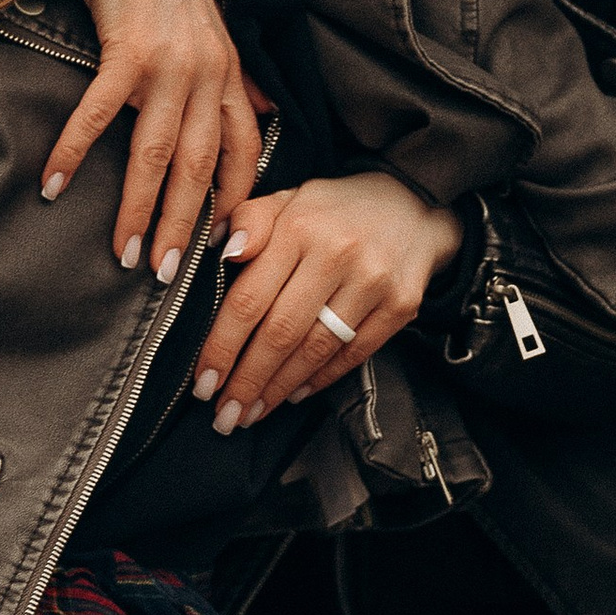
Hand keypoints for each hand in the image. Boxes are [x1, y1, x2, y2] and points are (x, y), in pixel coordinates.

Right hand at [44, 0, 268, 281]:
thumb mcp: (214, 30)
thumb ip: (240, 79)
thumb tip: (268, 115)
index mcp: (228, 74)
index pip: (244, 152)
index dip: (233, 201)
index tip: (217, 246)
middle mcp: (207, 74)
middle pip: (199, 167)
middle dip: (184, 227)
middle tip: (166, 275)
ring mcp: (168, 64)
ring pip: (156, 154)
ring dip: (138, 208)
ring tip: (124, 252)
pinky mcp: (127, 50)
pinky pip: (100, 114)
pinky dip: (76, 152)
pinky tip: (55, 184)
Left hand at [195, 174, 465, 430]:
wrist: (412, 202)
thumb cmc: (334, 210)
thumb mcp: (287, 199)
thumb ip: (249, 221)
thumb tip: (222, 251)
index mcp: (299, 226)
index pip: (249, 298)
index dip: (222, 347)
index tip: (204, 381)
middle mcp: (337, 254)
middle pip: (281, 332)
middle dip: (247, 381)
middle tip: (225, 415)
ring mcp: (373, 281)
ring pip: (316, 350)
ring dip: (279, 388)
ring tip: (253, 412)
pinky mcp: (400, 305)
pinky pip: (353, 354)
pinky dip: (320, 379)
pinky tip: (293, 392)